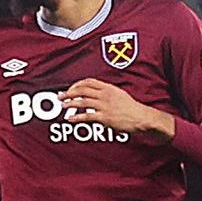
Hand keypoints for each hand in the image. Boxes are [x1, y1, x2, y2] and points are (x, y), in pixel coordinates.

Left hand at [60, 79, 174, 137]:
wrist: (140, 117)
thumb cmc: (131, 107)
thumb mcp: (120, 94)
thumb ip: (107, 92)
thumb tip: (97, 93)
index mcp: (108, 88)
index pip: (88, 82)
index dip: (77, 84)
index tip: (70, 88)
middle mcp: (104, 95)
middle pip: (82, 90)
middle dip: (69, 92)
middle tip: (61, 96)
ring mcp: (104, 106)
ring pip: (82, 102)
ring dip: (70, 103)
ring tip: (63, 106)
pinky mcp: (104, 117)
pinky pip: (87, 116)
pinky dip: (76, 117)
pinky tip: (70, 119)